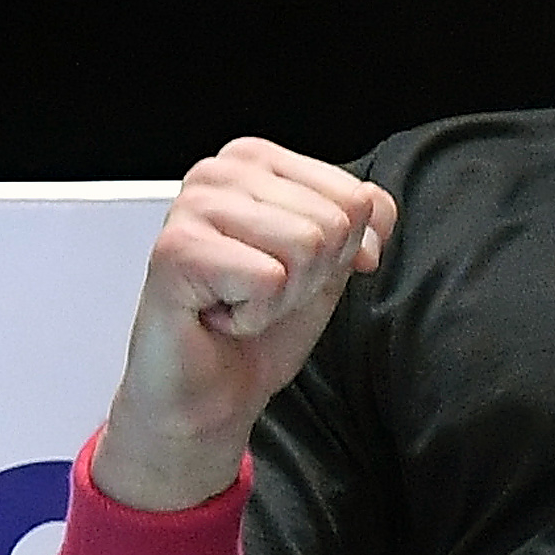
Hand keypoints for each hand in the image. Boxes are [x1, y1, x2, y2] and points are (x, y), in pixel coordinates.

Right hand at [105, 138, 396, 503]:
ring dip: (282, 297)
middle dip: (309, 278)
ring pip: (305, 245)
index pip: (354, 195)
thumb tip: (378, 211)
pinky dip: (255, 316)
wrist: (209, 393)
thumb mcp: (328, 268)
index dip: (340, 255)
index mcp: (255, 162)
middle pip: (332, 221)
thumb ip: (359, 225)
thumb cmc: (257, 330)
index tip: (292, 274)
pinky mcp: (177, 249)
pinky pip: (268, 279)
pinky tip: (220, 315)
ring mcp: (193, 206)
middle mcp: (219, 172)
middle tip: (261, 295)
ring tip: (240, 303)